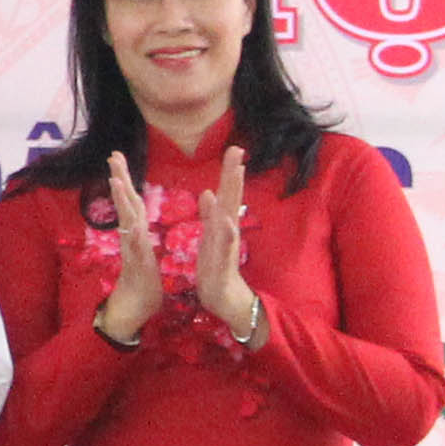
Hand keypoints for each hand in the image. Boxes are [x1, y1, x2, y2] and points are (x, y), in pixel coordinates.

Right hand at [95, 152, 168, 344]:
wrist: (135, 311)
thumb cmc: (142, 285)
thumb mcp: (144, 256)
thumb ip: (140, 239)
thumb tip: (136, 225)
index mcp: (136, 234)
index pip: (131, 201)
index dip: (126, 179)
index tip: (119, 158)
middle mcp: (131, 238)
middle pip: (125, 203)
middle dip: (120, 178)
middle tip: (113, 155)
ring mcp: (132, 250)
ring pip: (126, 219)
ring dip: (121, 199)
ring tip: (115, 178)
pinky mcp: (136, 265)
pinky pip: (134, 245)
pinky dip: (132, 232)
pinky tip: (129, 219)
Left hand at [192, 147, 258, 343]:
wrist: (221, 297)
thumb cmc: (214, 267)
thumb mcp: (208, 237)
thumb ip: (209, 215)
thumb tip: (207, 191)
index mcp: (220, 223)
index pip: (226, 192)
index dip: (229, 171)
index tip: (233, 148)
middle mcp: (226, 229)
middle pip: (231, 197)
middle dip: (233, 173)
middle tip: (237, 149)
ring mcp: (227, 245)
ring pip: (230, 215)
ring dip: (232, 195)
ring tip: (235, 174)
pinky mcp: (223, 262)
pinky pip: (225, 245)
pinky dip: (226, 232)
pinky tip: (226, 220)